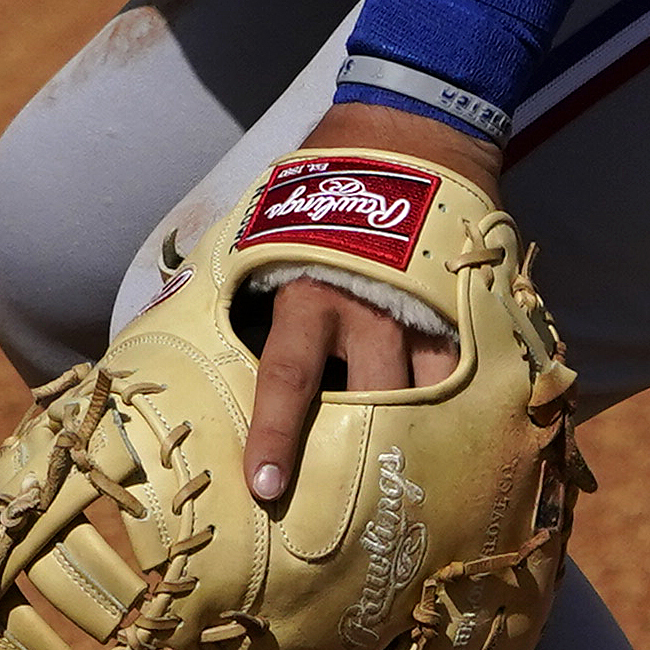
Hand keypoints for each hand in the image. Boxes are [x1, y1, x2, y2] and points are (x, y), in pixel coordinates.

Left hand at [244, 102, 500, 506]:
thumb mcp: (268, 235)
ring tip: (424, 495)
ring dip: (423, 441)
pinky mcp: (466, 307)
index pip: (287, 377)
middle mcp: (370, 311)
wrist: (407, 128)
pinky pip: (471, 370)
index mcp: (309, 295)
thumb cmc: (319, 190)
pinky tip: (477, 445)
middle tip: (359, 521)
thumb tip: (172, 332)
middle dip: (366, 457)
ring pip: (429, 397)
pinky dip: (470, 406)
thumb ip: (242, 292)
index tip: (265, 488)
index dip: (275, 436)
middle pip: (374, 401)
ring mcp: (425, 313)